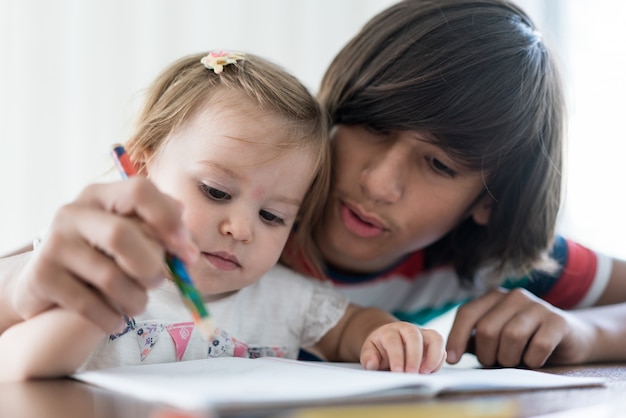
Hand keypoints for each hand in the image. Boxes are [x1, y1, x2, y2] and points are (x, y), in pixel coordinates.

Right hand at [10, 178, 198, 332]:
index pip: (140, 191)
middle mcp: (73, 213)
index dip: (169, 221)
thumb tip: (186, 242)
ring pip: (110, 277)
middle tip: (158, 282)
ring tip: (137, 304)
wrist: (48, 287)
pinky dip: (113, 319)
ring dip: (135, 299)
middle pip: (122, 235)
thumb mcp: (131, 237)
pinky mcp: (41, 277)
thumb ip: (160, 234)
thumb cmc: (103, 258)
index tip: (187, 252)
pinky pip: (90, 305)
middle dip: (151, 267)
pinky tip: (116, 320)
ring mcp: (53, 244)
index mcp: (101, 195)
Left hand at [360, 322, 445, 372]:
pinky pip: (441, 348)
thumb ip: (368, 357)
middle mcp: (407, 329)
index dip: (396, 356)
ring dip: (433, 356)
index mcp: (389, 331)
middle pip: (414, 337)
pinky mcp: (432, 342)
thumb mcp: (369, 351)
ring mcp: (422, 334)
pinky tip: (429, 372)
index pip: (393, 341)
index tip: (397, 372)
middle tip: (411, 374)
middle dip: (414, 357)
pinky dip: (438, 361)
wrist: (388, 340)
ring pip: (434, 338)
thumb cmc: (379, 348)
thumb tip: (371, 365)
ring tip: (425, 373)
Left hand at [446, 288, 592, 367]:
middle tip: (496, 362)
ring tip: (516, 361)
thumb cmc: (525, 341)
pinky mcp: (559, 320)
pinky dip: (533, 360)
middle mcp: (514, 296)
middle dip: (487, 354)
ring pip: (511, 336)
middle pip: (487, 329)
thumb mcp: (495, 339)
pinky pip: (538, 345)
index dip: (456, 337)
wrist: (573, 338)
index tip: (452, 360)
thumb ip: (472, 341)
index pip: (467, 313)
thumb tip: (448, 353)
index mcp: (494, 297)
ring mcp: (538, 305)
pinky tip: (535, 360)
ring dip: (510, 358)